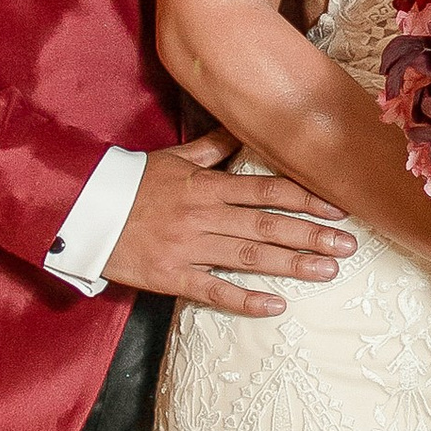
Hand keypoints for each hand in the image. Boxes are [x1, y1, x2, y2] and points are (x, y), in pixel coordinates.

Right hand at [104, 132, 353, 315]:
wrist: (81, 210)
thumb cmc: (129, 182)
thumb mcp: (172, 158)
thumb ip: (212, 147)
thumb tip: (243, 126)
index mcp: (206, 185)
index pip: (265, 191)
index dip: (304, 198)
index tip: (338, 207)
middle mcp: (203, 215)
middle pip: (266, 225)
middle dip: (311, 235)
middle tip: (348, 246)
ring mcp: (188, 247)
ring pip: (248, 257)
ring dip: (290, 264)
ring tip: (326, 271)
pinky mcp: (170, 275)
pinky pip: (212, 290)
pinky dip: (245, 299)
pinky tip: (275, 305)